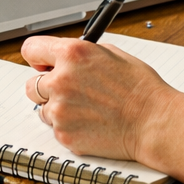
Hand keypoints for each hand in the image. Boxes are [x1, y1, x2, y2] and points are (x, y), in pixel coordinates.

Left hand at [22, 36, 176, 164]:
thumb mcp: (109, 53)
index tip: (41, 63)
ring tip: (86, 108)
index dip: (37, 57)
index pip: (31, 49)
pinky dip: (69, 126)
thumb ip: (79, 54)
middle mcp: (60, 80)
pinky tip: (91, 122)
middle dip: (46, 86)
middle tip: (67, 90)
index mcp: (71, 54)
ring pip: (43, 108)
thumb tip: (61, 58)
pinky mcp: (64, 134)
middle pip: (31, 84)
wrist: (153, 121)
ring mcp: (60, 110)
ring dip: (58, 108)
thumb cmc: (138, 87)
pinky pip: (56, 127)